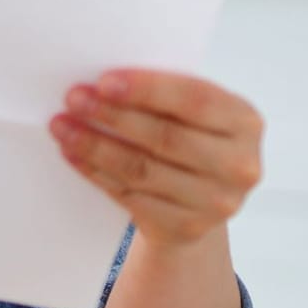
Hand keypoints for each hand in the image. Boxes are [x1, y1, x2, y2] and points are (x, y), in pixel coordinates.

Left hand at [49, 69, 263, 252]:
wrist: (201, 202)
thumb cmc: (192, 139)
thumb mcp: (196, 114)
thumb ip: (167, 96)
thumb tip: (103, 82)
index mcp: (245, 123)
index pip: (195, 100)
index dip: (148, 89)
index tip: (104, 80)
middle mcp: (239, 165)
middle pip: (166, 137)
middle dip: (113, 116)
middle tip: (75, 99)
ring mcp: (215, 202)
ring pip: (142, 169)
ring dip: (95, 145)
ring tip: (63, 126)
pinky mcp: (185, 227)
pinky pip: (130, 196)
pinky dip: (96, 172)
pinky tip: (73, 154)